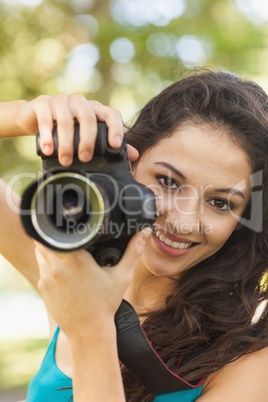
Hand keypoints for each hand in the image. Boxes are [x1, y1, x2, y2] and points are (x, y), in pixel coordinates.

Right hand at [17, 94, 138, 165]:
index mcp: (95, 109)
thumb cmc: (67, 131)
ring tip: (66, 160)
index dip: (115, 128)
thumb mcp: (88, 137)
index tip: (115, 145)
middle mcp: (80, 102)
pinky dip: (47, 135)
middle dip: (88, 140)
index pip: (111, 114)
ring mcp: (60, 101)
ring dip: (66, 143)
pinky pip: (46, 117)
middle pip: (88, 118)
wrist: (34, 119)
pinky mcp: (42, 103)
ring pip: (66, 119)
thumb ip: (109, 144)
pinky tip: (48, 150)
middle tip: (85, 159)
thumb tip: (135, 155)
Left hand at [34, 228, 150, 340]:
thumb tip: (145, 232)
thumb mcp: (122, 276)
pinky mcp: (42, 288)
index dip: (60, 227)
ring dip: (51, 249)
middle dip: (55, 237)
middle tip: (69, 238)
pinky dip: (50, 266)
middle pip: (45, 240)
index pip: (57, 233)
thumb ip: (133, 251)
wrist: (89, 333)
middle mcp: (56, 266)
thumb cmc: (106, 304)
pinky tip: (64, 272)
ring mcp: (46, 278)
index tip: (69, 226)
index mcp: (75, 258)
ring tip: (67, 252)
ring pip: (41, 253)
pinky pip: (42, 269)